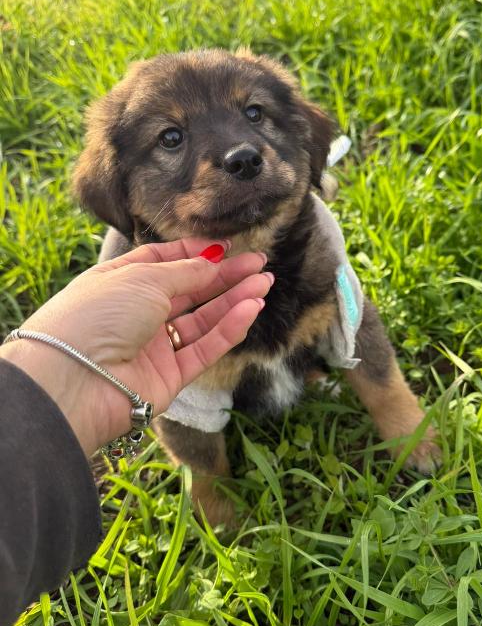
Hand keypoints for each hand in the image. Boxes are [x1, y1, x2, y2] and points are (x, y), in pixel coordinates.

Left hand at [0, 239, 272, 455]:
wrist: (72, 379)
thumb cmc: (98, 314)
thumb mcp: (143, 278)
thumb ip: (185, 271)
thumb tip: (213, 260)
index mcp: (121, 282)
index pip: (163, 262)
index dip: (196, 253)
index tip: (227, 246)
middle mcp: (137, 313)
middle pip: (190, 291)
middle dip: (226, 276)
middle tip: (260, 263)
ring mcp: (153, 347)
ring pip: (202, 321)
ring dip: (234, 301)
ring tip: (265, 283)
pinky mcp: (168, 378)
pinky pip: (204, 349)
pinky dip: (228, 329)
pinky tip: (250, 308)